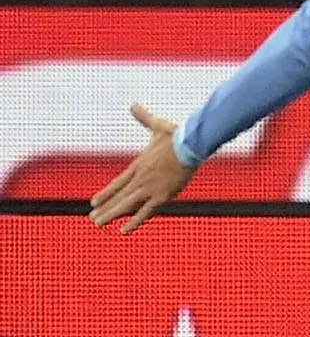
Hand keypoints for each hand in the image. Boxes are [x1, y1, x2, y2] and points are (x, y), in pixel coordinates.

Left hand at [88, 105, 194, 233]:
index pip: (118, 183)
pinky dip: (134, 222)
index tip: (94, 202)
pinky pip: (146, 212)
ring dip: (111, 215)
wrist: (190, 144)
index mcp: (139, 165)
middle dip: (105, 209)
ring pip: (126, 206)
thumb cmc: (176, 135)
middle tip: (93, 219)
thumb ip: (144, 118)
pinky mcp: (163, 196)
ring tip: (98, 224)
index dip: (106, 193)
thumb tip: (134, 105)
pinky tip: (124, 231)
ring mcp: (150, 189)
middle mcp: (140, 179)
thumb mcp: (158, 127)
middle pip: (119, 197)